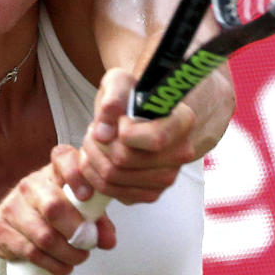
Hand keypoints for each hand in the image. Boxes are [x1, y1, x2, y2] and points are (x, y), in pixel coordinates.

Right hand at [0, 162, 115, 274]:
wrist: (14, 231)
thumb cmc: (53, 216)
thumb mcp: (79, 211)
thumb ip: (98, 221)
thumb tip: (108, 240)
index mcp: (53, 172)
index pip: (62, 158)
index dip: (76, 174)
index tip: (87, 196)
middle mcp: (30, 184)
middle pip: (53, 206)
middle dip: (76, 231)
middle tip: (87, 244)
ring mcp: (12, 206)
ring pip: (44, 236)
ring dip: (67, 254)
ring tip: (77, 257)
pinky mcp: (0, 229)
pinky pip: (31, 252)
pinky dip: (52, 264)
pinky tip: (61, 265)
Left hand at [58, 67, 197, 204]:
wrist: (137, 113)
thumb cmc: (130, 95)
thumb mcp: (119, 81)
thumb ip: (113, 97)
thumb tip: (103, 133)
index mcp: (182, 122)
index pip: (155, 139)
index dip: (125, 131)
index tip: (120, 120)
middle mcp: (180, 153)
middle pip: (124, 160)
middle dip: (98, 143)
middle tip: (95, 129)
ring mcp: (167, 178)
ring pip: (112, 177)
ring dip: (92, 157)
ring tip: (95, 141)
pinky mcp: (150, 194)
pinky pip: (111, 192)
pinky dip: (94, 174)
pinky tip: (97, 157)